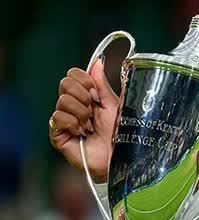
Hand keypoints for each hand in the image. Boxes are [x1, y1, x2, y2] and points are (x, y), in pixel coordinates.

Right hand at [51, 58, 119, 181]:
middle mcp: (72, 105)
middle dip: (84, 95)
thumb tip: (98, 62)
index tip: (97, 93)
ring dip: (82, 113)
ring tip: (91, 127)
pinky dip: (74, 124)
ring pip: (63, 100)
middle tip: (94, 111)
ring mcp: (63, 119)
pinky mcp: (57, 134)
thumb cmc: (120, 134)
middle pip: (65, 83)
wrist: (119, 157)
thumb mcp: (114, 105)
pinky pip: (58, 117)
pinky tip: (82, 134)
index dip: (85, 79)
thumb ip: (103, 84)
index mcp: (86, 96)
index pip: (73, 74)